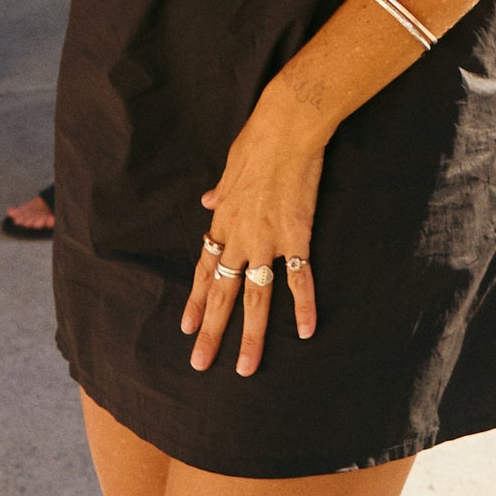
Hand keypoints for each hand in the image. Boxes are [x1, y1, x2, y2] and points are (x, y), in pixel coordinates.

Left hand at [182, 98, 322, 375]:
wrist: (287, 128)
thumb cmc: (259, 139)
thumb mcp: (230, 164)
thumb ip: (221, 189)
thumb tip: (209, 198)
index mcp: (223, 220)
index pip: (204, 269)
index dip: (195, 300)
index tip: (187, 327)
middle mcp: (240, 238)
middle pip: (221, 293)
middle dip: (211, 332)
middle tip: (200, 364)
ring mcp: (267, 241)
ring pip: (255, 298)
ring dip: (251, 335)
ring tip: (246, 368)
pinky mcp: (297, 236)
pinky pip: (300, 278)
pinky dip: (304, 305)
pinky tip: (308, 330)